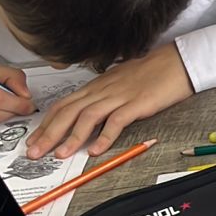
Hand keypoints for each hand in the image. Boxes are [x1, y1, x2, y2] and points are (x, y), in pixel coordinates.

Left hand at [27, 43, 194, 158]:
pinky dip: (104, 136)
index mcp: (98, 85)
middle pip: (69, 111)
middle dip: (49, 133)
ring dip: (71, 137)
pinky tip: (96, 149)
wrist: (179, 61)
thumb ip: (104, 93)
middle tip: (35, 152)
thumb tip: (91, 109)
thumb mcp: (121, 80)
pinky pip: (116, 121)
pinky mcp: (138, 103)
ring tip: (61, 155)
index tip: (35, 139)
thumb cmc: (154, 70)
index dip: (47, 123)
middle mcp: (104, 90)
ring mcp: (120, 95)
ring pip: (87, 117)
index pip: (64, 104)